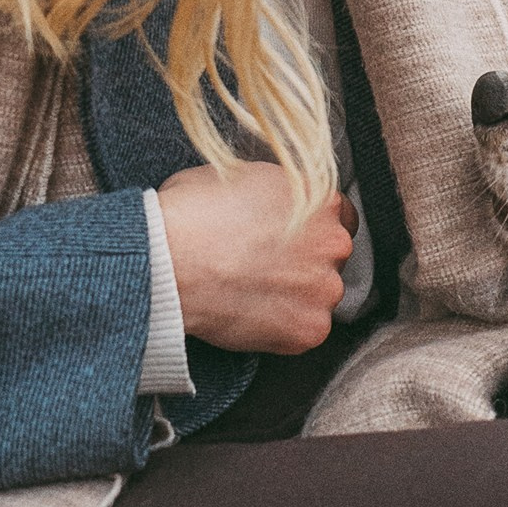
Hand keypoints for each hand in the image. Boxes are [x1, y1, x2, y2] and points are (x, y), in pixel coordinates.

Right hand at [156, 164, 354, 355]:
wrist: (168, 261)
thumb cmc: (190, 214)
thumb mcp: (239, 176)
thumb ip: (273, 193)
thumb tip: (268, 203)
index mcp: (320, 200)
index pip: (339, 216)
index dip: (311, 229)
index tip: (291, 239)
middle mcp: (334, 244)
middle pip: (332, 257)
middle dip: (305, 263)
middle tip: (264, 268)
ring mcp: (325, 289)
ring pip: (320, 295)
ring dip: (296, 297)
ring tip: (252, 294)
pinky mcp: (310, 329)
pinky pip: (304, 330)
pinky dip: (282, 327)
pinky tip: (250, 316)